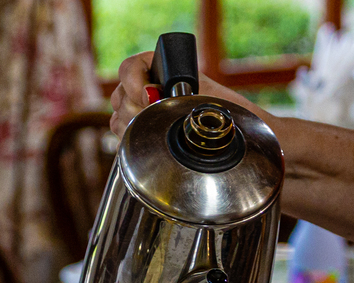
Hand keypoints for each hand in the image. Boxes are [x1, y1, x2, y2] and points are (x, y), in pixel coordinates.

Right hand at [109, 52, 268, 136]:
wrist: (235, 133)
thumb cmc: (226, 110)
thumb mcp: (205, 95)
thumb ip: (180, 92)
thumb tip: (157, 96)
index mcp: (160, 69)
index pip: (129, 68)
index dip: (133, 83)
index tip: (150, 97)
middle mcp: (146, 86)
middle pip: (119, 95)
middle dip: (135, 110)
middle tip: (158, 119)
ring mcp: (141, 109)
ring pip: (118, 116)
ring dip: (132, 126)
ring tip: (157, 131)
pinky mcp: (141, 130)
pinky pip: (121, 133)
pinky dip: (131, 140)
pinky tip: (149, 143)